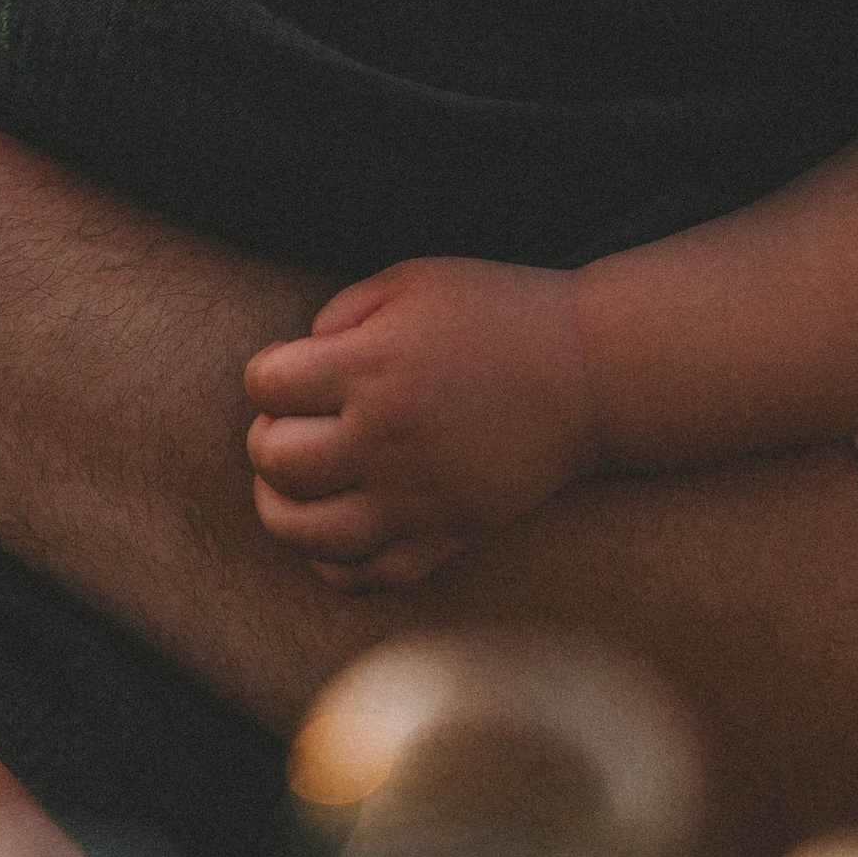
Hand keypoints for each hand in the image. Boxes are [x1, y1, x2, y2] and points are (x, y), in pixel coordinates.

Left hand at [242, 258, 603, 587]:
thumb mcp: (411, 282)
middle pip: (276, 461)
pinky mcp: (451, 532)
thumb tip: (296, 361)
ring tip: (293, 487)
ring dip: (282, 511)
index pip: (265, 385)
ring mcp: (419, 494)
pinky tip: (334, 529)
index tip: (294, 370)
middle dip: (267, 440)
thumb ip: (339, 314)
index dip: (266, 375)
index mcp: (372, 366)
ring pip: (311, 534)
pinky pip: (372, 574)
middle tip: (294, 425)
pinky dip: (335, 563)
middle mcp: (388, 436)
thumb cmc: (497, 313)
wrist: (592, 372)